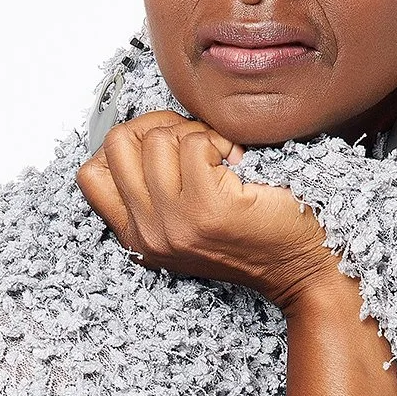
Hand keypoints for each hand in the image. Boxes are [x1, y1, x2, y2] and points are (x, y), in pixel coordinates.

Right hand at [77, 111, 337, 309]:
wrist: (305, 269)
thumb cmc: (258, 235)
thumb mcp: (188, 220)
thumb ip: (156, 188)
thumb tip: (144, 132)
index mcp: (138, 237)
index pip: (92, 174)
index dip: (128, 142)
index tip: (166, 145)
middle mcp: (149, 235)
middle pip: (118, 143)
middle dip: (158, 127)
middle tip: (197, 143)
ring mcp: (176, 225)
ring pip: (156, 139)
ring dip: (195, 133)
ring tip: (223, 157)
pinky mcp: (208, 210)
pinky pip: (196, 144)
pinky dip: (221, 141)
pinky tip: (240, 164)